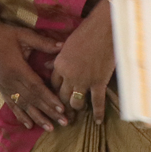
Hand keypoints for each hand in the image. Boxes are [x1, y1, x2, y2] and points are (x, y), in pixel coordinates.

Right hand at [0, 22, 68, 131]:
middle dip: (49, 112)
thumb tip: (62, 45)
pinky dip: (21, 116)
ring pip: (23, 105)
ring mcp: (4, 86)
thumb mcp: (23, 35)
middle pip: (32, 99)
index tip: (62, 108)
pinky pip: (12, 105)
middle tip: (64, 122)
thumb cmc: (4, 34)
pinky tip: (29, 125)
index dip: (49, 99)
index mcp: (17, 68)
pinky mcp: (1, 88)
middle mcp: (10, 81)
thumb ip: (42, 43)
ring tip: (50, 128)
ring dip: (37, 118)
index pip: (36, 87)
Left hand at [48, 0, 114, 124]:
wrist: (103, 29)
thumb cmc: (86, 32)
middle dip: (62, 105)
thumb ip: (57, 57)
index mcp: (59, 64)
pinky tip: (98, 121)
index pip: (53, 84)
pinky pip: (97, 103)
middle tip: (64, 114)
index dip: (54, 92)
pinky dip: (98, 113)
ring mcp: (84, 80)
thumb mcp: (66, 44)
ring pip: (76, 102)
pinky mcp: (98, 83)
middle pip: (61, 96)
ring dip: (76, 109)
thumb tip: (47, 65)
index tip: (56, 97)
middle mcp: (69, 75)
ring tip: (77, 115)